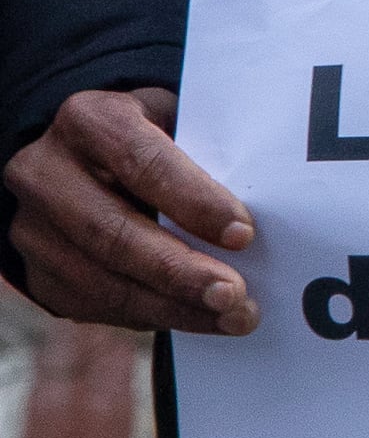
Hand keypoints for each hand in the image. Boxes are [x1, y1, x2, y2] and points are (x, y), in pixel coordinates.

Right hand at [6, 88, 256, 334]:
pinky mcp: (35, 271)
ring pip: (99, 280)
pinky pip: (92, 305)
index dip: (192, 201)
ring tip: (231, 316)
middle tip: (234, 295)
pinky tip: (196, 318)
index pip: (141, 162)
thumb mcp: (178, 119)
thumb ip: (209, 150)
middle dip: (179, 271)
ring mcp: (31, 227)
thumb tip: (269, 203)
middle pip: (112, 233)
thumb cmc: (152, 135)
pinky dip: (150, 316)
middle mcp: (45, 173)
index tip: (243, 234)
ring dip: (171, 307)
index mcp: (89, 120)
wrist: (85, 157)